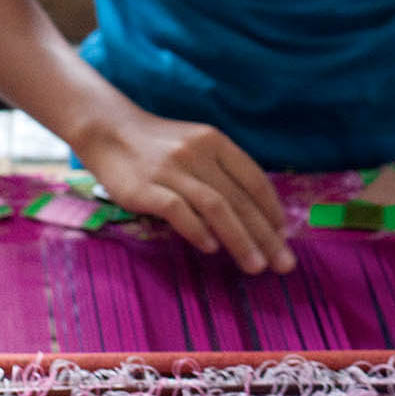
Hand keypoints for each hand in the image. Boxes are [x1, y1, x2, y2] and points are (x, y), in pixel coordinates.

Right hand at [78, 108, 294, 275]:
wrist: (109, 129)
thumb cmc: (158, 144)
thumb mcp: (196, 145)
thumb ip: (222, 171)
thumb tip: (254, 213)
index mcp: (215, 142)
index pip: (254, 179)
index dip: (272, 210)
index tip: (284, 237)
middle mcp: (198, 153)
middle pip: (239, 199)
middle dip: (266, 235)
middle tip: (284, 264)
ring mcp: (172, 169)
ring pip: (216, 207)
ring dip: (240, 239)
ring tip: (256, 266)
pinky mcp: (146, 187)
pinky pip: (178, 211)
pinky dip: (197, 230)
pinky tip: (211, 249)